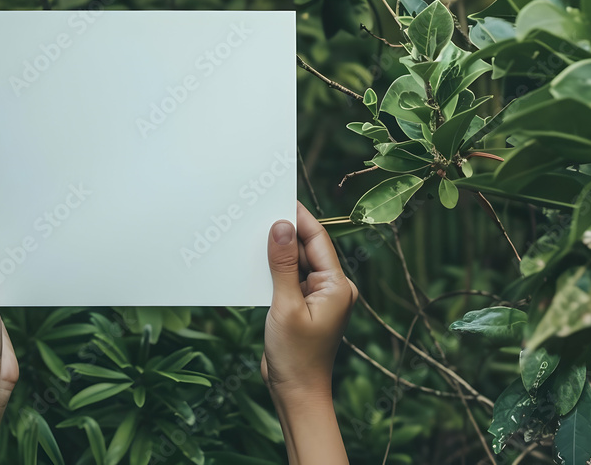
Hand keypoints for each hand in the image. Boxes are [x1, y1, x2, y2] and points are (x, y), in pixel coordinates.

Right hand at [261, 201, 357, 399]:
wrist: (296, 393)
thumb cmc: (296, 356)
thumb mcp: (285, 306)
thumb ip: (283, 265)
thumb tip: (281, 226)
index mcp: (338, 286)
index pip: (318, 240)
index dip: (299, 217)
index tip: (279, 197)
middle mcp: (333, 289)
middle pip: (308, 249)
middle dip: (284, 233)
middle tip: (257, 214)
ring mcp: (319, 298)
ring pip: (297, 264)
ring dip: (277, 253)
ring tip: (252, 236)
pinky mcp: (303, 307)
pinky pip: (290, 280)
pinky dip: (274, 271)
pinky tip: (255, 264)